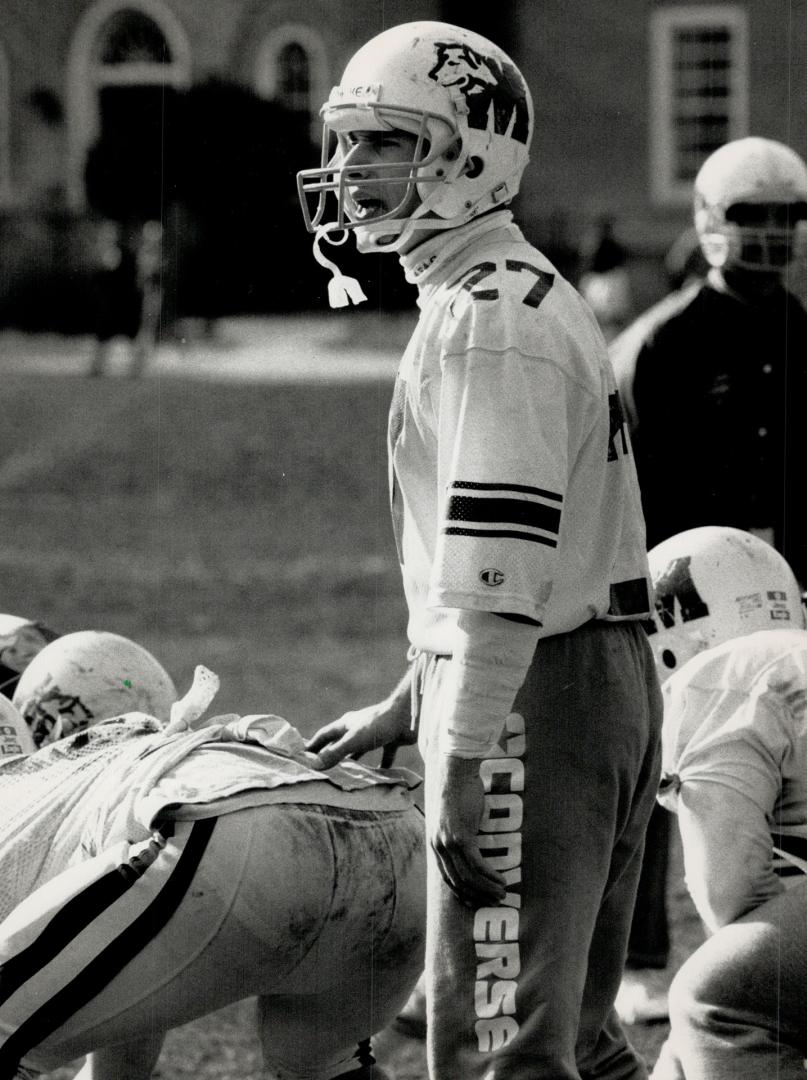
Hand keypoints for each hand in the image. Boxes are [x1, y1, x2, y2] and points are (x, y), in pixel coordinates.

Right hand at [306, 698, 410, 769]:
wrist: (408, 716)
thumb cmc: (378, 724)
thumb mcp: (353, 740)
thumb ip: (334, 753)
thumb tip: (314, 765)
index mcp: (346, 724)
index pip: (324, 735)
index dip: (313, 745)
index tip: (302, 755)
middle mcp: (359, 727)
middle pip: (341, 742)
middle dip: (331, 754)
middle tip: (322, 768)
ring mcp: (375, 733)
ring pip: (360, 749)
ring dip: (354, 761)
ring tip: (347, 776)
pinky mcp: (390, 738)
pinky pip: (384, 754)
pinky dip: (381, 766)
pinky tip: (380, 777)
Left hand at [428, 754, 506, 908]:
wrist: (455, 772)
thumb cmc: (458, 791)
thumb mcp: (452, 819)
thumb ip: (457, 835)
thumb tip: (471, 849)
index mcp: (435, 844)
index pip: (447, 878)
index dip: (462, 893)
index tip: (475, 903)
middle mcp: (439, 846)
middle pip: (458, 882)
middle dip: (477, 896)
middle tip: (493, 903)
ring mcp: (449, 842)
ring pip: (468, 876)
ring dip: (486, 889)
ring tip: (501, 894)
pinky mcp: (462, 836)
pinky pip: (477, 864)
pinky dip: (490, 875)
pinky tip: (501, 880)